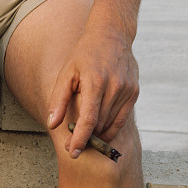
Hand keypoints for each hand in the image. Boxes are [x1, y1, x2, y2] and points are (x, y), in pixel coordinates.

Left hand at [45, 27, 139, 158]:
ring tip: (85, 135)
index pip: (88, 120)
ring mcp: (127, 90)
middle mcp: (114, 87)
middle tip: (72, 144)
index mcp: (95, 82)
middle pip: (99, 124)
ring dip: (98, 134)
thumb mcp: (67, 72)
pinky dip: (110, 127)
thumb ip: (59, 100)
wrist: (112, 34)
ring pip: (111, 124)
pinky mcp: (134, 92)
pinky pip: (122, 119)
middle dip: (86, 138)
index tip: (72, 153)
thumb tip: (52, 124)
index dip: (80, 140)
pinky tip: (100, 129)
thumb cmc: (85, 54)